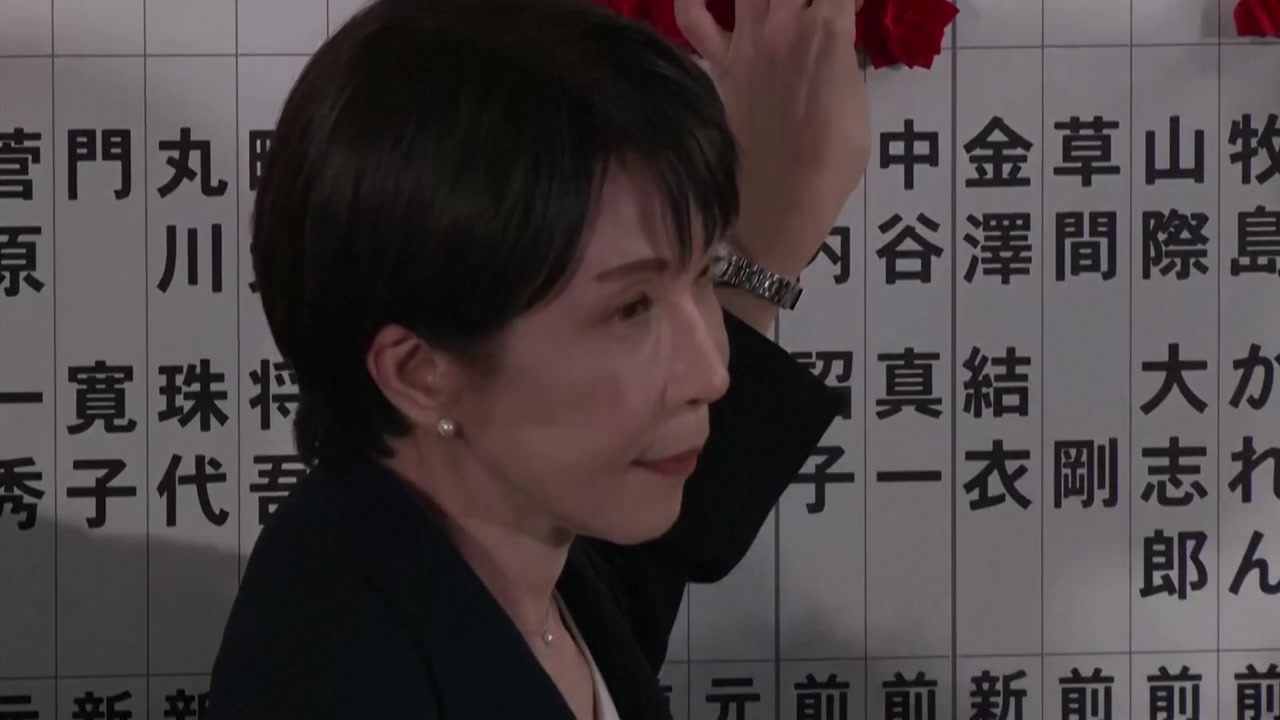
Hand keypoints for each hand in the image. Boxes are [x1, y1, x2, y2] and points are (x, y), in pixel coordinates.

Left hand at [676, 0, 869, 282]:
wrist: (781, 204)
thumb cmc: (832, 163)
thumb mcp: (858, 105)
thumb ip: (844, 57)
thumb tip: (837, 31)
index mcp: (828, 32)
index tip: (855, 9)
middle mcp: (782, 26)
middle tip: (816, 9)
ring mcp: (745, 44)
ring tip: (777, 5)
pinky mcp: (718, 66)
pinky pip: (692, 19)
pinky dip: (692, 0)